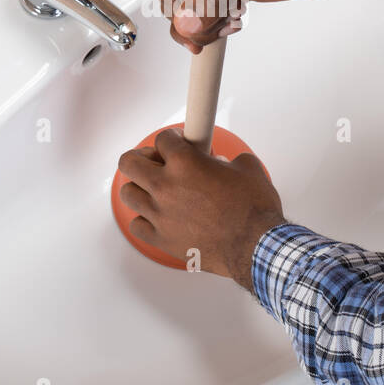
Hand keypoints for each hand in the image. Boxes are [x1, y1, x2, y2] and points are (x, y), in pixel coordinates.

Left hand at [116, 129, 284, 286]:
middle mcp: (166, 186)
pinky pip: (136, 225)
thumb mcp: (247, 168)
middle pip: (129, 162)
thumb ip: (227, 160)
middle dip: (140, 158)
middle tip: (154, 161)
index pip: (163, 139)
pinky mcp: (161, 239)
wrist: (255, 246)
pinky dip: (144, 220)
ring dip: (139, 188)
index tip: (177, 143)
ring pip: (127, 193)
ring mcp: (160, 214)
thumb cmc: (253, 210)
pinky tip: (157, 217)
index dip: (172, 139)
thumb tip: (221, 164)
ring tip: (153, 189)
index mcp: (185, 163)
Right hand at [164, 0, 383, 52]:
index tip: (194, 33)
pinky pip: (212, 4)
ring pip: (195, 2)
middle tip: (214, 36)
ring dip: (207, 21)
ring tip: (233, 23)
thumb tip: (187, 19)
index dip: (180, 9)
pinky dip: (218, 19)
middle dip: (193, 18)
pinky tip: (237, 20)